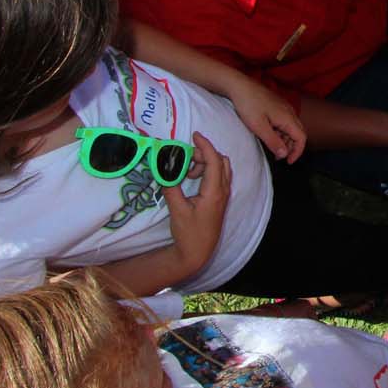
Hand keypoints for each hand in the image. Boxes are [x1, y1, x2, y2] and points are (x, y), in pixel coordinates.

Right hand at [165, 132, 231, 276]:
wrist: (197, 252)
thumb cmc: (188, 233)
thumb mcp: (176, 209)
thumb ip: (171, 187)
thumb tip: (164, 169)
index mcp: (215, 192)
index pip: (214, 160)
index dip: (205, 145)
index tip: (195, 135)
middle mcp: (223, 191)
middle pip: (220, 161)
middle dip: (204, 154)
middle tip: (186, 160)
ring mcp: (223, 195)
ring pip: (221, 168)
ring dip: (206, 163)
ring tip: (188, 173)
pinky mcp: (219, 199)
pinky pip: (218, 177)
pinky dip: (207, 171)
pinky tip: (192, 180)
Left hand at [225, 78, 305, 162]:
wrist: (239, 85)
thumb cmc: (248, 105)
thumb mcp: (259, 127)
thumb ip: (273, 142)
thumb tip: (284, 154)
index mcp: (287, 118)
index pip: (302, 138)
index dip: (297, 152)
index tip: (288, 162)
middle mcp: (289, 112)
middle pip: (298, 133)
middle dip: (291, 147)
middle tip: (279, 157)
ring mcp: (283, 107)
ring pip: (291, 127)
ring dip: (285, 139)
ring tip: (272, 147)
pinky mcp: (277, 105)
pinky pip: (284, 121)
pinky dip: (280, 131)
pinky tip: (268, 134)